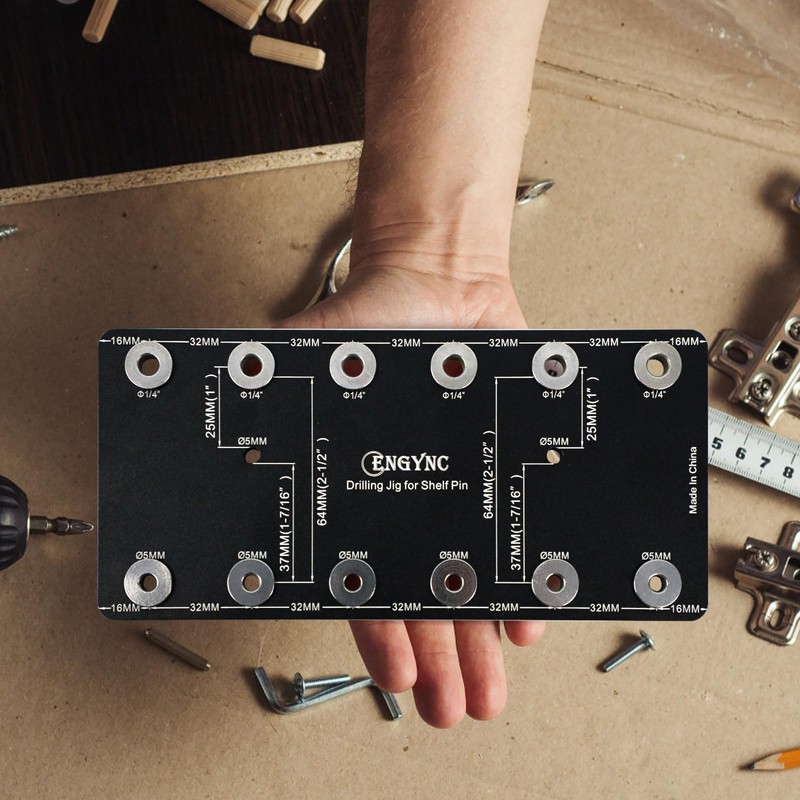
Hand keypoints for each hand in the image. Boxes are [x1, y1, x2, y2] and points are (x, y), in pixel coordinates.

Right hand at [280, 250, 545, 727]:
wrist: (442, 288)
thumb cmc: (380, 318)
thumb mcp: (317, 355)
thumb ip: (282, 390)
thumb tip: (233, 409)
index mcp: (366, 494)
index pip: (369, 576)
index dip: (380, 627)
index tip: (397, 672)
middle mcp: (415, 506)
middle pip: (426, 597)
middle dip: (439, 657)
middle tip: (450, 707)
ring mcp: (463, 496)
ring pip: (474, 584)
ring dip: (482, 642)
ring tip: (486, 692)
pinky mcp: (506, 475)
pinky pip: (519, 540)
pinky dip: (526, 583)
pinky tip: (528, 621)